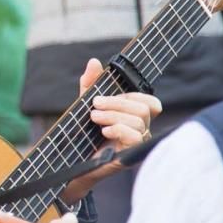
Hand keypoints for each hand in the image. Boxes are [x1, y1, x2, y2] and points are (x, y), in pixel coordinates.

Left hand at [60, 58, 161, 203]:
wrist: (71, 160)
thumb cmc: (82, 132)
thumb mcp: (84, 104)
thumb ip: (90, 84)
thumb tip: (94, 61)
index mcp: (133, 117)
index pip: (151, 103)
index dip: (133, 96)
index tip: (108, 96)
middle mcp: (140, 130)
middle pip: (144, 109)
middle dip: (118, 103)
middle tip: (95, 105)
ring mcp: (137, 144)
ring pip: (139, 122)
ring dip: (113, 115)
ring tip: (94, 118)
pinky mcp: (130, 156)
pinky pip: (136, 137)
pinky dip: (119, 129)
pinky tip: (104, 131)